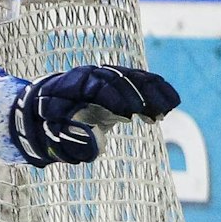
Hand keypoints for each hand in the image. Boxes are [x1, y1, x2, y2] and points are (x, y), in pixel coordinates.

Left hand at [9, 65, 181, 166]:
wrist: (50, 110)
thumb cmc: (53, 128)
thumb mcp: (57, 139)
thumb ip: (73, 143)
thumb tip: (97, 146)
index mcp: (73, 85)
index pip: (97, 85)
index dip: (114, 98)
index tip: (129, 115)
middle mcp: (91, 75)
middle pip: (118, 78)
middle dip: (137, 95)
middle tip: (153, 113)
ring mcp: (106, 76)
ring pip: (133, 77)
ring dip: (152, 92)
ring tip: (168, 110)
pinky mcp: (119, 83)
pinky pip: (141, 82)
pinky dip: (156, 91)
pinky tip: (170, 105)